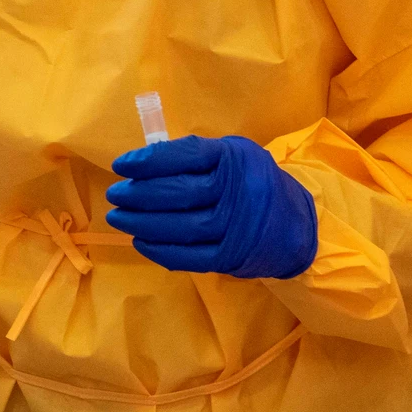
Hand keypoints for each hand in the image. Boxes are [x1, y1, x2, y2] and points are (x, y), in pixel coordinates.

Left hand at [105, 135, 317, 279]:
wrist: (296, 223)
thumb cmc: (251, 181)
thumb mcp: (232, 154)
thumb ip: (194, 155)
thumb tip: (142, 163)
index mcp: (234, 159)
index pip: (186, 156)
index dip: (149, 161)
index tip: (121, 165)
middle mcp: (237, 192)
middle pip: (180, 192)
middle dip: (139, 194)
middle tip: (115, 194)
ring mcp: (236, 227)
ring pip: (182, 227)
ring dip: (142, 223)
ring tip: (118, 217)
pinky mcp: (231, 256)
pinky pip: (190, 256)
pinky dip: (161, 251)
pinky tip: (140, 241)